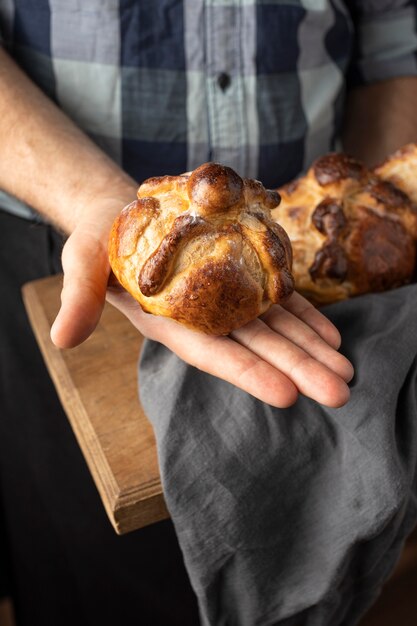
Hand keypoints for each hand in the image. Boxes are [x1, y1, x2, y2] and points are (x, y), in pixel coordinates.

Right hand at [51, 219, 352, 408]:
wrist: (121, 214)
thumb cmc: (98, 240)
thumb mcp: (80, 262)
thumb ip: (77, 298)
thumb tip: (62, 339)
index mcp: (167, 320)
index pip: (211, 352)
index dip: (246, 372)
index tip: (286, 394)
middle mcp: (202, 315)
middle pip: (254, 347)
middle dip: (297, 368)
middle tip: (339, 393)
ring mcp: (222, 298)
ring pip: (272, 326)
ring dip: (310, 347)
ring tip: (345, 370)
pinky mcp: (237, 275)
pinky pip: (275, 298)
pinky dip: (303, 315)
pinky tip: (331, 333)